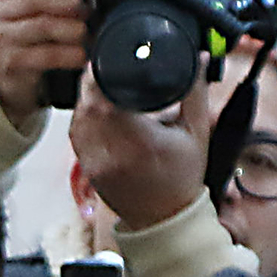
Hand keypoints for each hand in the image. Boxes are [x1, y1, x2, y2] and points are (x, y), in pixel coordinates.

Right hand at [0, 0, 92, 120]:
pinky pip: (46, 54)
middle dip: (67, 3)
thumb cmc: (23, 43)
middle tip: (86, 9)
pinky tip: (81, 55)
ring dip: (72, 30)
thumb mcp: (25, 15)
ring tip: (87, 34)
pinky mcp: (9, 63)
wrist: (4, 85)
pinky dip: (69, 54)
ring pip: (43, 26)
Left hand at [68, 61, 213, 233]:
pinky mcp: (87, 169)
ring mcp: (96, 163)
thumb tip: (200, 57)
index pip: (109, 100)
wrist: (165, 218)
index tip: (109, 60)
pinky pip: (76, 135)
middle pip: (89, 106)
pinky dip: (82, 117)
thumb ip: (195, 92)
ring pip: (78, 118)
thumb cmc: (183, 177)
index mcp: (141, 142)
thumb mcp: (197, 132)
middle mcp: (113, 153)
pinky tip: (92, 107)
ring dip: (85, 98)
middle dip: (93, 82)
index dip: (104, 76)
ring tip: (97, 83)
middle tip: (103, 66)